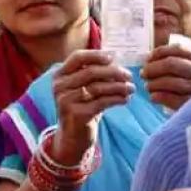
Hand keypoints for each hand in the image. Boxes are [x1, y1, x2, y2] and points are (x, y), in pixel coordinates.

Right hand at [51, 50, 134, 164]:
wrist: (73, 135)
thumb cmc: (82, 106)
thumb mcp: (83, 87)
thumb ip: (94, 73)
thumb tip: (115, 59)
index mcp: (59, 75)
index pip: (77, 57)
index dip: (96, 55)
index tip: (113, 58)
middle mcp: (59, 86)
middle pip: (90, 72)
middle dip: (113, 72)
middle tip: (129, 76)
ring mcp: (65, 100)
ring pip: (98, 87)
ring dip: (119, 86)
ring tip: (132, 88)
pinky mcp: (76, 114)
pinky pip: (101, 102)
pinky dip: (117, 99)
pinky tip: (126, 99)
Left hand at [141, 44, 190, 109]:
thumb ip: (182, 60)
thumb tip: (150, 58)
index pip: (178, 49)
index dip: (159, 52)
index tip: (147, 58)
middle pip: (172, 65)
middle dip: (153, 68)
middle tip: (144, 73)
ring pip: (173, 82)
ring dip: (155, 84)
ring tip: (148, 86)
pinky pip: (176, 99)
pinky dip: (161, 97)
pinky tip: (153, 97)